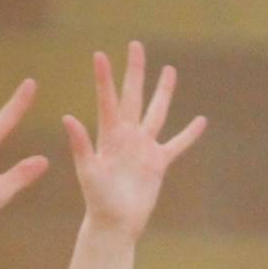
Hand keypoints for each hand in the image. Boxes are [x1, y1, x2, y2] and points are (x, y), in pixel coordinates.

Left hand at [66, 40, 206, 239]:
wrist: (115, 223)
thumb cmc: (97, 200)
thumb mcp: (88, 171)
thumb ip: (80, 144)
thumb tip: (67, 118)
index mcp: (108, 135)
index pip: (107, 100)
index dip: (104, 78)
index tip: (100, 55)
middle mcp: (127, 136)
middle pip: (133, 96)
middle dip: (135, 71)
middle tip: (136, 45)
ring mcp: (144, 147)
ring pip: (157, 113)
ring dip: (163, 92)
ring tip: (170, 70)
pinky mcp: (158, 163)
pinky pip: (177, 144)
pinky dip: (189, 134)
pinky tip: (200, 120)